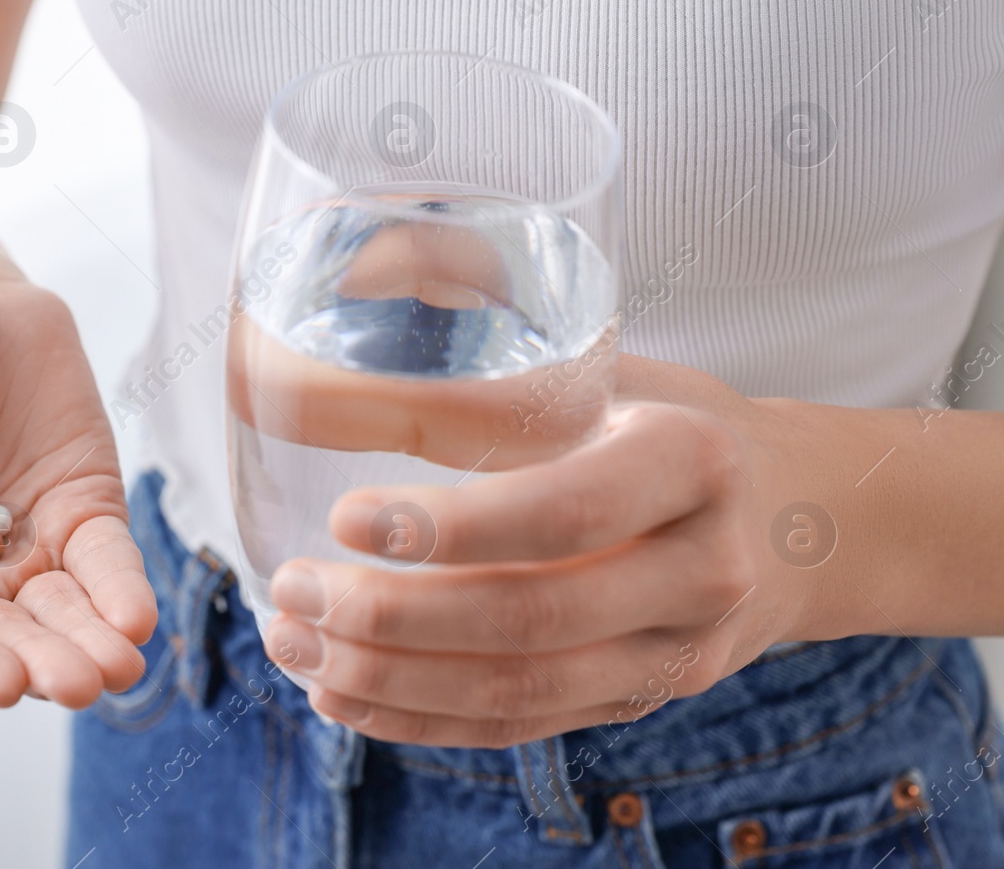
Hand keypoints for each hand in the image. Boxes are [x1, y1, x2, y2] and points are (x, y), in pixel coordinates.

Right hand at [0, 257, 156, 707]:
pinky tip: (137, 618)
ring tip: (115, 666)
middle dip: (38, 659)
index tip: (0, 684)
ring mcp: (23, 546)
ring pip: (58, 609)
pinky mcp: (80, 509)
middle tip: (73, 682)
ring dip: (88, 641)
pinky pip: (103, 559)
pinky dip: (120, 589)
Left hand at [261, 354, 835, 746]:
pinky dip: (420, 720)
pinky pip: (521, 727)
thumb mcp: (608, 369)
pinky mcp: (638, 702)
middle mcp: (701, 573)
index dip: (447, 529)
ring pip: (517, 693)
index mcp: (693, 464)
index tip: (342, 519)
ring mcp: (675, 654)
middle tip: (293, 590)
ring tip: (293, 645)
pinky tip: (341, 696)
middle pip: (530, 622)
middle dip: (391, 619)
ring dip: (387, 680)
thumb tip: (321, 361)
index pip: (564, 513)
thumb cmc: (668, 419)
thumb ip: (486, 375)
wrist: (795, 516)